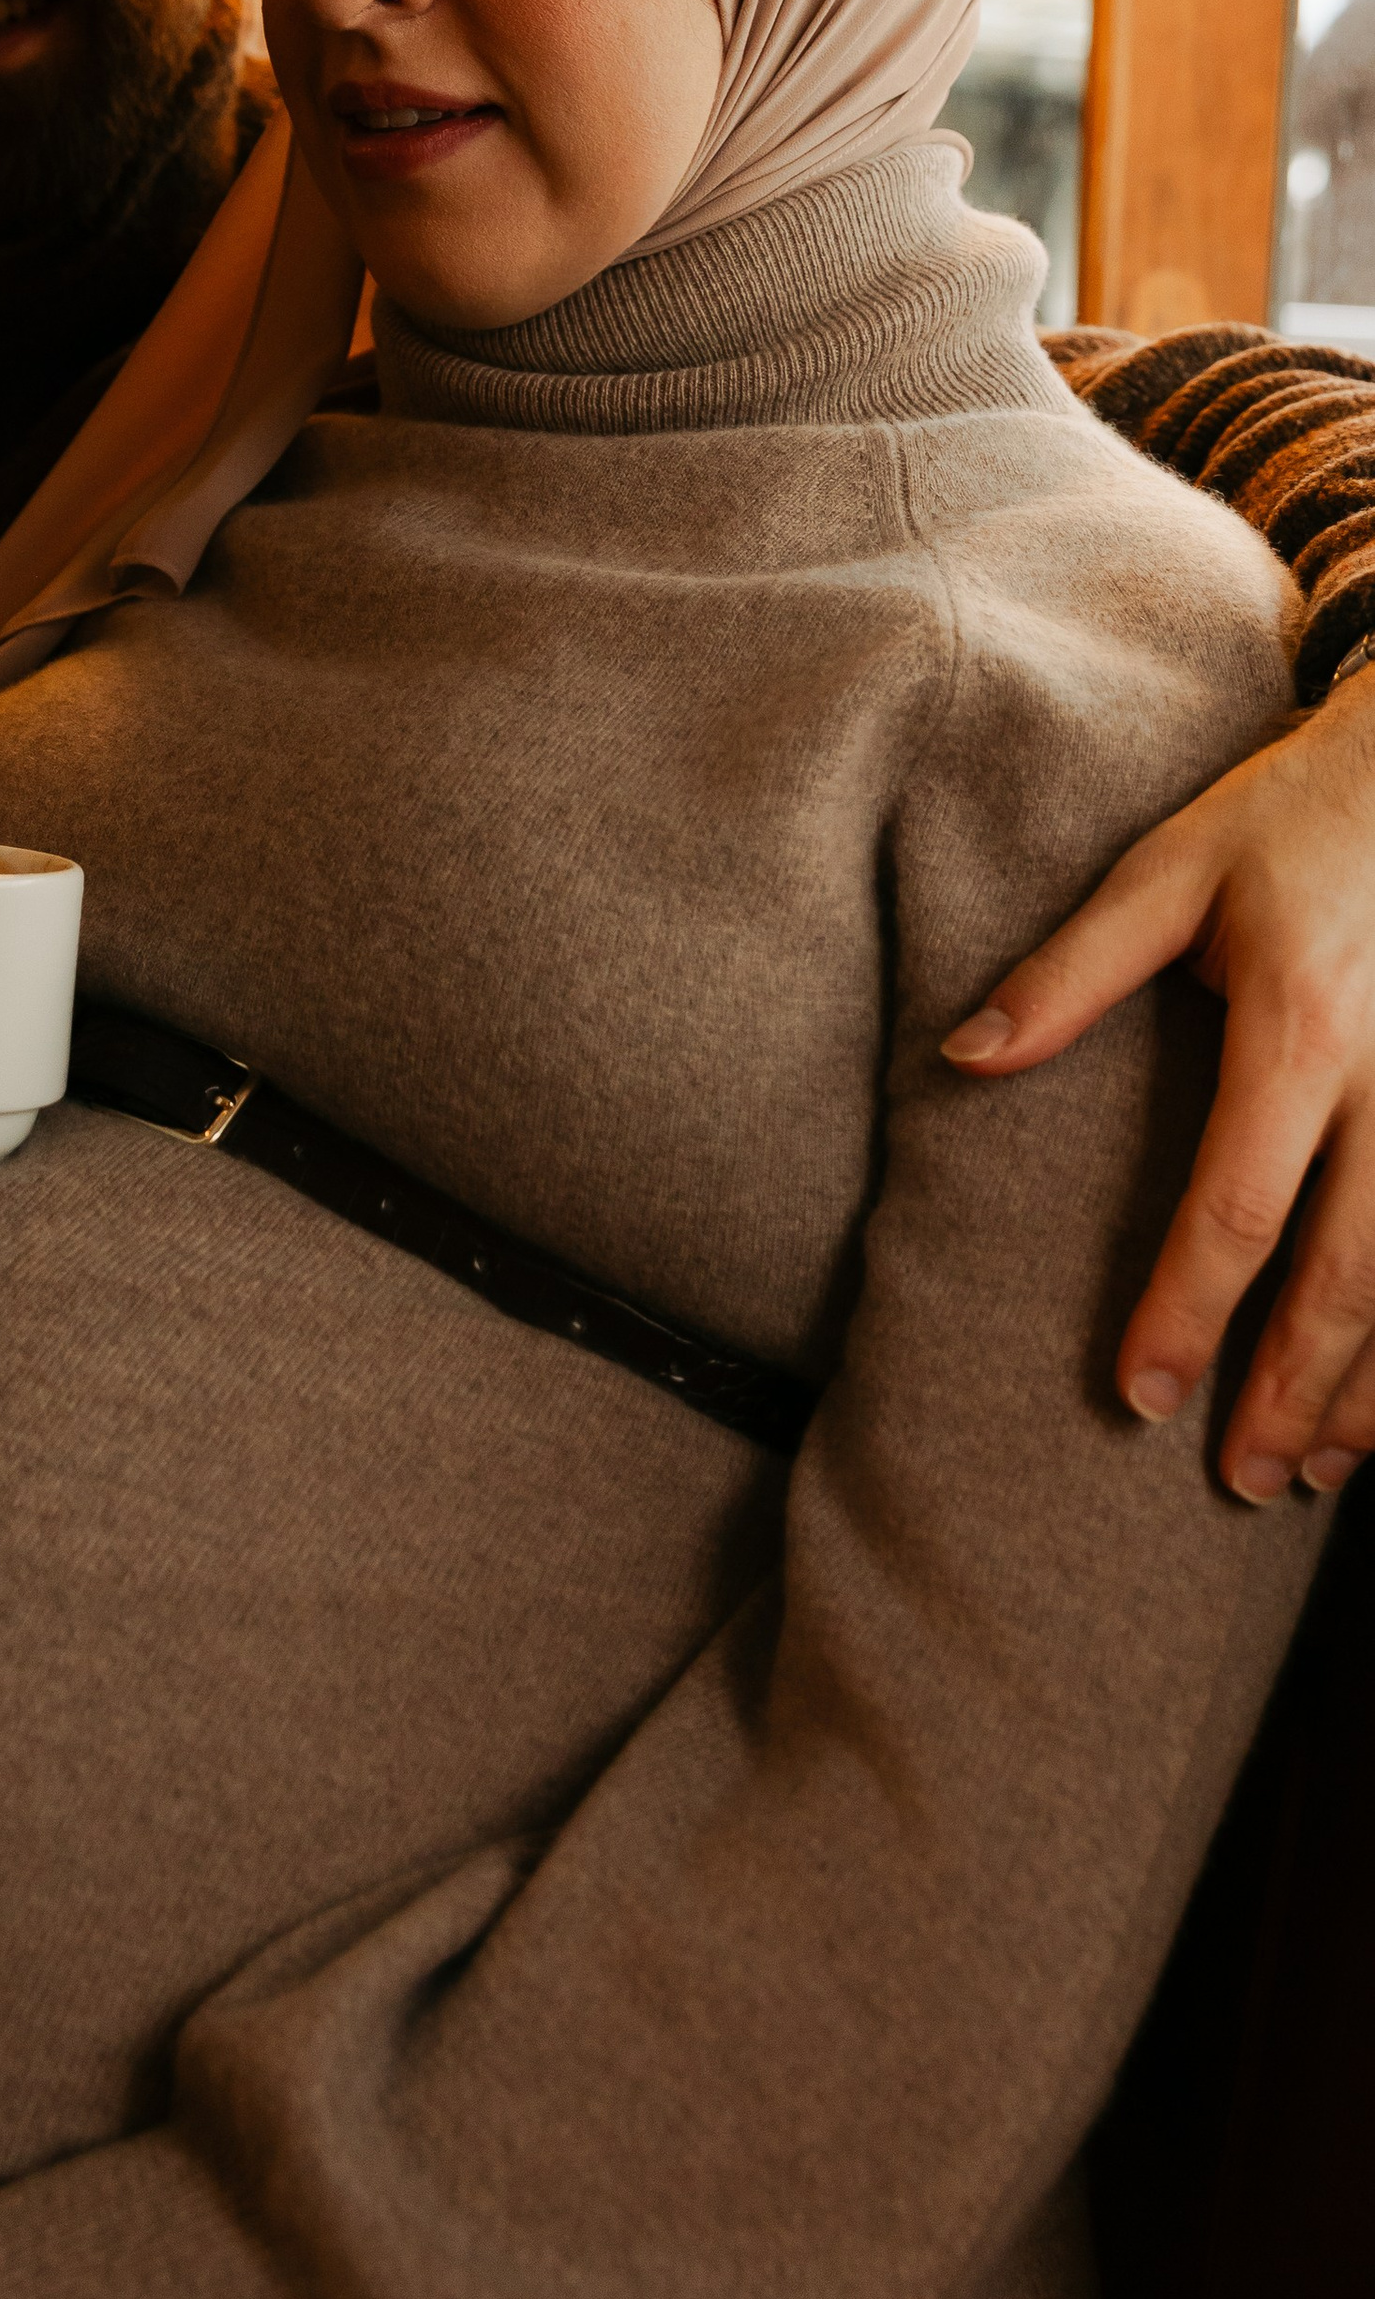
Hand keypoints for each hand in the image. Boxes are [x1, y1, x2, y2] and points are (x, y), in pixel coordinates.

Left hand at [943, 672, 1374, 1499]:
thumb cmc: (1288, 819)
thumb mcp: (1168, 870)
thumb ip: (1070, 973)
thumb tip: (963, 1057)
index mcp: (1300, 1027)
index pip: (1237, 1206)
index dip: (1188, 1310)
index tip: (1141, 1394)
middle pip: (1347, 1274)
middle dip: (1291, 1390)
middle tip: (1238, 1480)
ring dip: (1373, 1387)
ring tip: (1315, 1473)